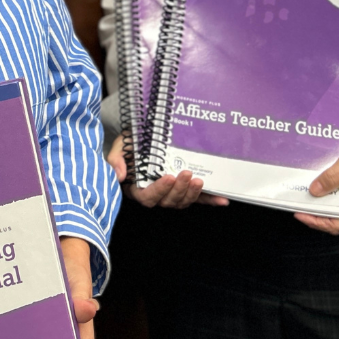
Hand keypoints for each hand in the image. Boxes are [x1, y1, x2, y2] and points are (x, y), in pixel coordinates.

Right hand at [107, 133, 228, 208]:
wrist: (143, 136)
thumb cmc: (130, 143)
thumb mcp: (120, 146)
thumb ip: (116, 159)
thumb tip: (120, 175)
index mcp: (137, 187)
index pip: (147, 197)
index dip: (159, 190)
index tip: (168, 176)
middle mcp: (155, 193)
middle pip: (167, 201)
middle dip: (179, 190)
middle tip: (187, 174)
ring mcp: (171, 192)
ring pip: (182, 202)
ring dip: (192, 194)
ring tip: (199, 181)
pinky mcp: (184, 188)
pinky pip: (197, 198)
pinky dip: (210, 200)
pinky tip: (223, 200)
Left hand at [293, 113, 338, 235]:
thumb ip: (333, 177)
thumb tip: (314, 191)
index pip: (338, 223)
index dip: (317, 222)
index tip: (299, 213)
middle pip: (335, 216)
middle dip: (315, 211)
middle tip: (295, 202)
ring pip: (335, 204)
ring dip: (319, 200)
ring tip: (301, 193)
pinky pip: (338, 192)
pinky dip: (326, 189)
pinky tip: (314, 182)